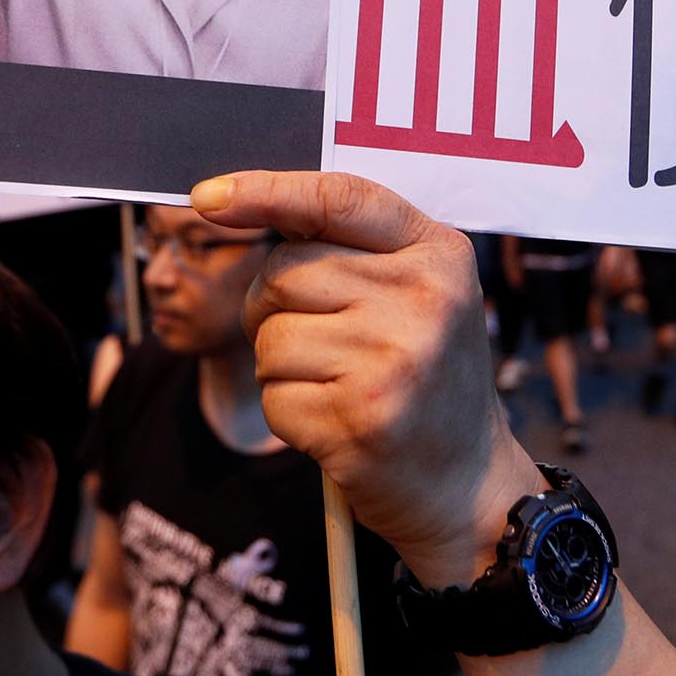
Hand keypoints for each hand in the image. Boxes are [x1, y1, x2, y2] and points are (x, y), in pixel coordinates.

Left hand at [193, 171, 530, 587]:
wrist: (469, 485)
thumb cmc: (425, 378)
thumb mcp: (419, 294)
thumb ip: (353, 246)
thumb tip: (232, 199)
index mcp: (440, 254)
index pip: (340, 199)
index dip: (266, 190)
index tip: (207, 196)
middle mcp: (423, 298)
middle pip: (284, 271)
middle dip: (272, 307)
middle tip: (316, 342)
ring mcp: (393, 359)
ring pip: (270, 338)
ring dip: (282, 368)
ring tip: (337, 386)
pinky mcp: (360, 418)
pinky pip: (273, 396)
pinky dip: (288, 414)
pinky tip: (335, 424)